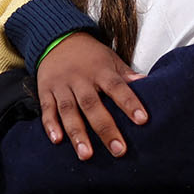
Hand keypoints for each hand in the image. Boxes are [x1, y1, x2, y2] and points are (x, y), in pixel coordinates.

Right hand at [33, 33, 146, 159]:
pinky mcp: (46, 91)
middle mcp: (80, 79)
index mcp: (100, 70)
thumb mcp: (111, 59)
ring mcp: (61, 85)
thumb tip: (148, 83)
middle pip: (92, 105)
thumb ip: (126, 75)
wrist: (57, 38)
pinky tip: (57, 141)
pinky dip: (50, 125)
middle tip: (118, 150)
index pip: (117, 87)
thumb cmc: (91, 55)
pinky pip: (47, 109)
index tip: (142, 120)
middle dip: (106, 129)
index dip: (129, 103)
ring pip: (68, 111)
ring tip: (86, 155)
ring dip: (77, 133)